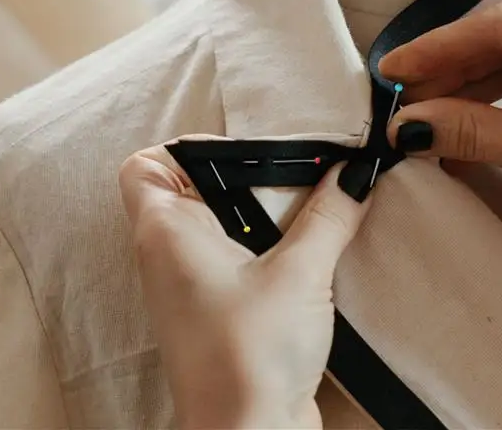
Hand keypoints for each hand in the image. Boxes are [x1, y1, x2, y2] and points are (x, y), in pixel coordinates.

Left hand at [119, 146, 368, 429]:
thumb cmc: (251, 354)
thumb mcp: (299, 273)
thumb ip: (329, 216)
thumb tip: (355, 172)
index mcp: (165, 231)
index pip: (146, 166)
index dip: (183, 147)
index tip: (241, 152)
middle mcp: (169, 253)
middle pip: (193, 186)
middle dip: (244, 174)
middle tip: (295, 168)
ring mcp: (193, 283)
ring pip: (220, 221)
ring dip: (263, 210)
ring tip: (313, 199)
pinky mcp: (219, 307)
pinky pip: (237, 254)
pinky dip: (268, 242)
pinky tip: (312, 241)